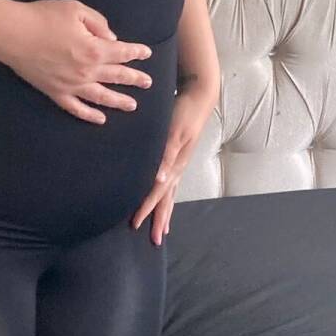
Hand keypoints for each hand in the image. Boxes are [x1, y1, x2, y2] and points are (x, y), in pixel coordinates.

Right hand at [1, 0, 153, 123]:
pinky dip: (89, 115)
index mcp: (94, 49)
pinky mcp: (55, 92)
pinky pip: (76, 108)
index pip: (122, 52)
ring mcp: (71, 85)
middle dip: (135, 79)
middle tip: (148, 83)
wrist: (13, 34)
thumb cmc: (43, 17)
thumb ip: (98, 22)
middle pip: (117, 76)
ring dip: (119, 101)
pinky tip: (100, 119)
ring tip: (132, 105)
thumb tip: (111, 38)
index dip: (136, 52)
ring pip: (102, 97)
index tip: (147, 53)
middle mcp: (87, 71)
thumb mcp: (75, 10)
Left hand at [131, 86, 216, 244]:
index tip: (135, 224)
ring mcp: (180, 161)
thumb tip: (159, 180)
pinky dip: (167, 193)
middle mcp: (178, 166)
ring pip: (171, 193)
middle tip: (155, 240)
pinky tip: (163, 195)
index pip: (157, 193)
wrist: (199, 95)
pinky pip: (172, 181)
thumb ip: (167, 155)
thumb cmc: (184, 112)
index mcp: (175, 164)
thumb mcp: (174, 133)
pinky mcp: (179, 153)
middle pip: (167, 199)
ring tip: (162, 228)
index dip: (146, 208)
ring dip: (164, 211)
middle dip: (160, 219)